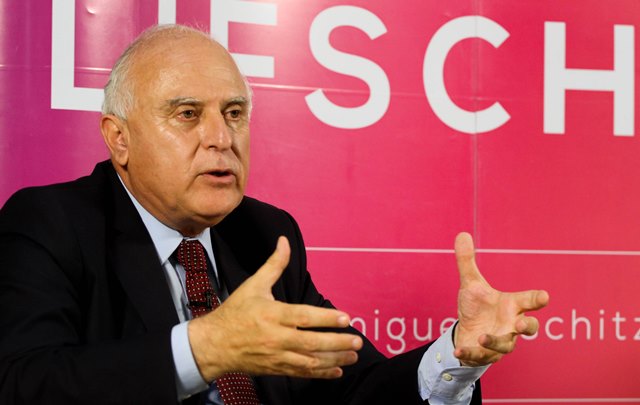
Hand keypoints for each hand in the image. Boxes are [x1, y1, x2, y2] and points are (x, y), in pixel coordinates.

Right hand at [188, 236, 362, 380]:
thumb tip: (284, 241)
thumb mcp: (253, 285)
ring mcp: (276, 355)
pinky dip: (321, 373)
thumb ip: (274, 265)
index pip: (303, 317)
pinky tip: (337, 370)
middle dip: (337, 342)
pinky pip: (302, 373)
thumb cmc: (234, 313)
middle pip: (311, 342)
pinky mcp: (276, 368)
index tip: (346, 318)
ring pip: (309, 361)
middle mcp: (275, 337)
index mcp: (272, 314)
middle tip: (357, 339)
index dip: (326, 318)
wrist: (213, 344)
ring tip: (353, 354)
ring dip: (334, 359)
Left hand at [453, 232, 548, 366]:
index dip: (537, 298)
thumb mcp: (471, 284)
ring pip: (506, 346)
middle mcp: (510, 325)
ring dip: (495, 342)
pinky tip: (459, 350)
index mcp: (512, 306)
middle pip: (529, 328)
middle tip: (521, 324)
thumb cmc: (478, 307)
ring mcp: (501, 341)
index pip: (529, 300)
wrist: (468, 332)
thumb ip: (467, 261)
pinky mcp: (486, 354)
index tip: (544, 296)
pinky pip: (481, 357)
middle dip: (528, 327)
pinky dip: (470, 354)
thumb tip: (461, 233)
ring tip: (482, 336)